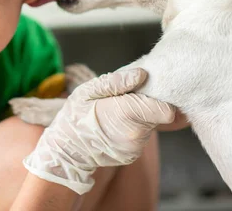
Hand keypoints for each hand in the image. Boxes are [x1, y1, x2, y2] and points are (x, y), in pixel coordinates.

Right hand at [22, 68, 174, 194]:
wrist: (65, 151)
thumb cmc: (75, 116)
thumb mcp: (87, 91)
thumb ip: (116, 82)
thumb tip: (142, 75)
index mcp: (126, 115)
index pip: (166, 110)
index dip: (159, 99)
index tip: (146, 93)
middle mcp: (135, 135)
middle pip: (159, 116)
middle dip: (147, 106)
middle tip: (126, 101)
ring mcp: (134, 148)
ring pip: (150, 126)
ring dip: (140, 118)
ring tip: (118, 114)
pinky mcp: (133, 156)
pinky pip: (141, 137)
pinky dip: (133, 130)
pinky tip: (115, 127)